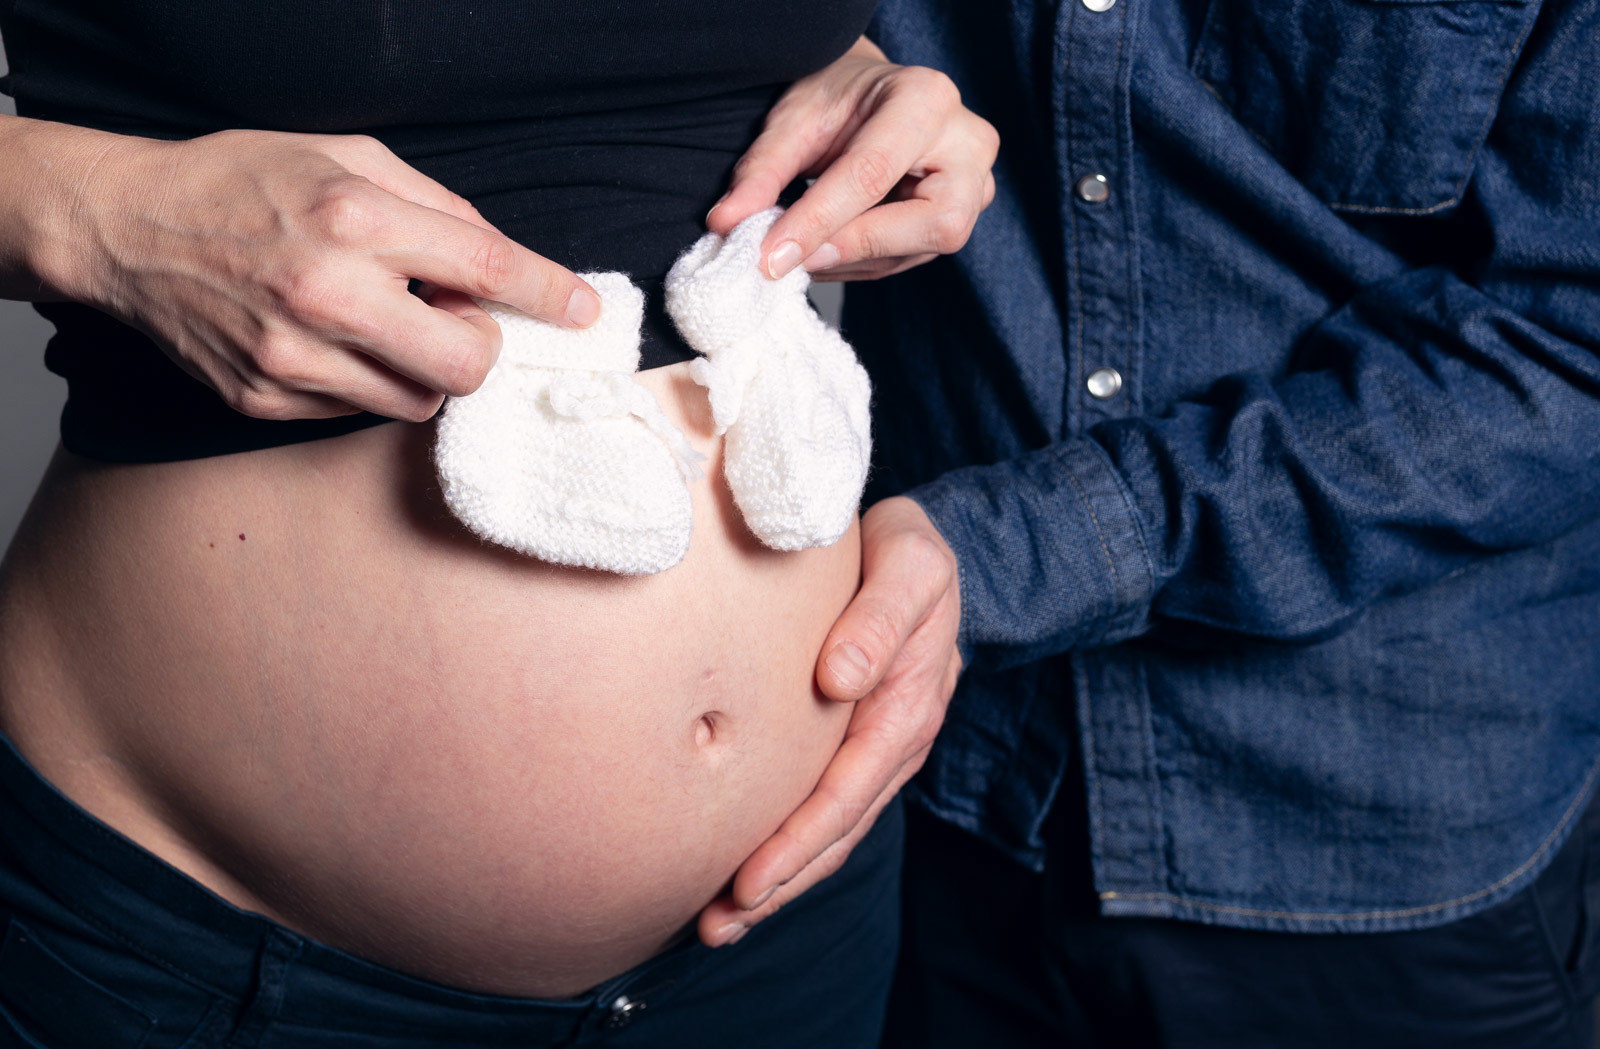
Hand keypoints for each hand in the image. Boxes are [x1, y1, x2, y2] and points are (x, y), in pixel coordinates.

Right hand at [51, 128, 599, 420]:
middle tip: (460, 321)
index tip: (584, 310)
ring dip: (427, 371)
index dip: (547, 293)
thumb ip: (431, 204)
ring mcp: (294, 356)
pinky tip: (335, 343)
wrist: (128, 229)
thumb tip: (499, 260)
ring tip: (387, 326)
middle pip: (468, 363)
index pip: (484, 267)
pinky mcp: (266, 398)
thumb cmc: (243, 182)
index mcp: (353, 218)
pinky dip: (368, 383)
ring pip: (420, 401)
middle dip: (484, 347)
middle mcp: (327, 292)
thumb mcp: (344, 156)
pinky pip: (359, 412)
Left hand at [698, 496, 961, 945]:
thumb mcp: (911, 564)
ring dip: (780, 881)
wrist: (926, 551)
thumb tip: (838, 680)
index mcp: (910, 705)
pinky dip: (786, 845)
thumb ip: (880, 617)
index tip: (750, 880)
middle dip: (781, 883)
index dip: (800, 841)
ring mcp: (877, 748)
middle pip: (838, 830)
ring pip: (832, 830)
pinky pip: (824, 805)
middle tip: (717, 925)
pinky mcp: (854, 743)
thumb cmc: (911, 552)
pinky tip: (742, 871)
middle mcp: (896, 740)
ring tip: (719, 923)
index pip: (848, 790)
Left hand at [706, 36, 998, 281]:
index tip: (769, 257)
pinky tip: (824, 248)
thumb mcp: (794, 119)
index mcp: (927, 99)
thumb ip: (763, 171)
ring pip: (919, 251)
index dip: (817, 222)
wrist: (871, 96)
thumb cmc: (838, 98)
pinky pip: (908, 259)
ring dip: (848, 260)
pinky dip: (857, 262)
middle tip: (790, 259)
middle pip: (932, 224)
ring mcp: (977, 186)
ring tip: (798, 248)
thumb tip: (727, 224)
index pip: (872, 174)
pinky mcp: (960, 219)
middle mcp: (968, 145)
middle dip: (855, 247)